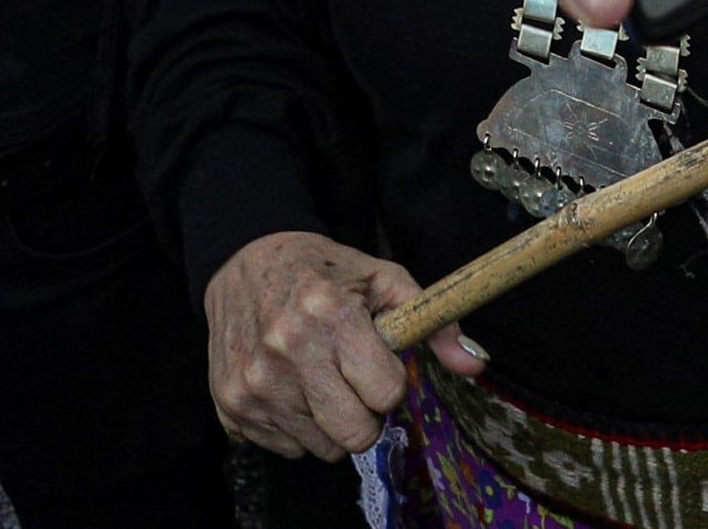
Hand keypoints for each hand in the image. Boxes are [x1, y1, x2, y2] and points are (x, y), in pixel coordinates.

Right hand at [202, 232, 476, 455]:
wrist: (241, 259)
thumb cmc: (320, 270)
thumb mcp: (382, 279)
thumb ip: (433, 322)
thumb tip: (476, 364)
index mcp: (328, 316)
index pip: (387, 393)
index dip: (388, 380)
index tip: (375, 361)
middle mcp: (286, 352)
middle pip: (356, 435)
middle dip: (363, 414)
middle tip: (350, 380)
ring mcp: (255, 384)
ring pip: (322, 448)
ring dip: (327, 421)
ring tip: (315, 376)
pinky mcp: (230, 406)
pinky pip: (286, 447)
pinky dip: (294, 425)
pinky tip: (287, 384)